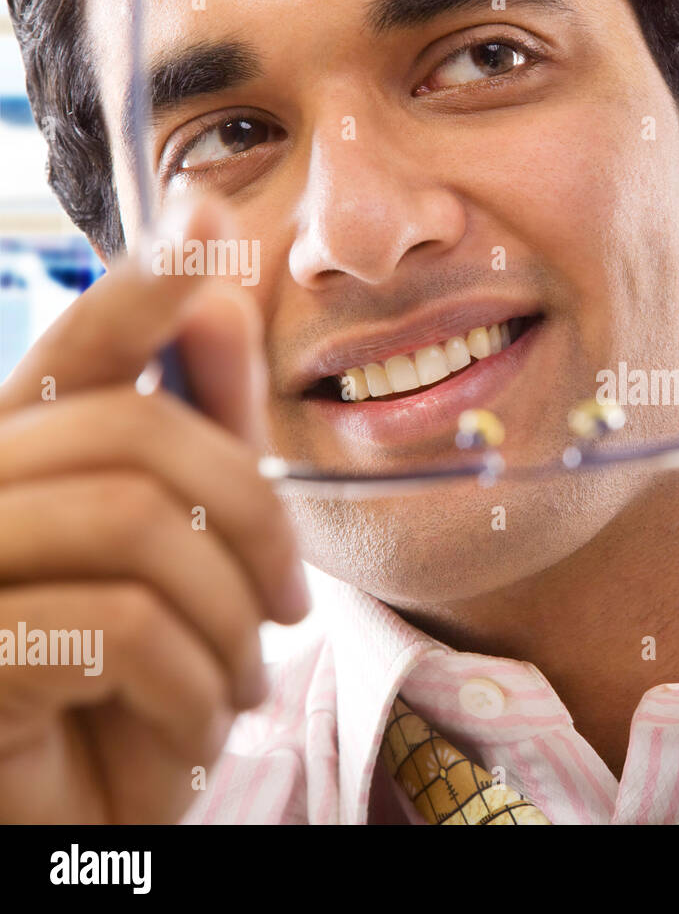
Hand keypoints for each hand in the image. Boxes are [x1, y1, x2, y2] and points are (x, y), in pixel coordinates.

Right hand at [0, 199, 309, 822]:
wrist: (77, 830)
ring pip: (137, 524)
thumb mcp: (187, 562)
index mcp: (24, 465)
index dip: (146, 283)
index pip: (79, 351)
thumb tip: (224, 297)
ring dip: (228, 616)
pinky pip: (116, 626)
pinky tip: (198, 721)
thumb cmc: (130, 697)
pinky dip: (193, 681)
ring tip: (239, 681)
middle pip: (133, 432)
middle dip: (253, 517)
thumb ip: (201, 434)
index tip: (215, 212)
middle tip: (287, 608)